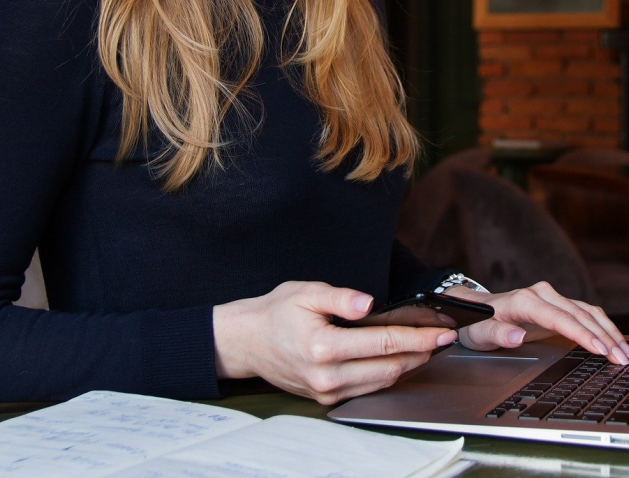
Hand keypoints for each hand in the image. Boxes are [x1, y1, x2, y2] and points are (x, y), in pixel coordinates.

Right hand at [213, 281, 456, 404]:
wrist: (247, 340)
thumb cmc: (276, 312)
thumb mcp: (305, 292)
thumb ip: (339, 297)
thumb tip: (367, 302)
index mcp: (323, 347)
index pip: (384, 343)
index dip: (418, 337)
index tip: (441, 331)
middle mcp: (327, 375)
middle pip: (389, 367)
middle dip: (421, 353)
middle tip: (443, 338)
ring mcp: (327, 392)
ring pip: (382, 383)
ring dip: (409, 366)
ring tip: (427, 348)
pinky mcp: (326, 399)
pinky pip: (367, 389)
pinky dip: (388, 375)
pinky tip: (399, 360)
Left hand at [451, 281, 628, 364]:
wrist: (474, 309)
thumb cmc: (476, 322)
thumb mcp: (478, 332)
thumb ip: (497, 333)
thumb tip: (517, 336)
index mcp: (523, 300)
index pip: (559, 318)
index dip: (582, 334)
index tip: (601, 350)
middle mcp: (540, 294)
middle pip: (579, 315)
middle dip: (604, 337)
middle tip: (622, 360)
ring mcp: (550, 297)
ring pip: (587, 312)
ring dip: (608, 332)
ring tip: (625, 354)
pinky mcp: (557, 304)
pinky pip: (585, 313)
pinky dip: (603, 326)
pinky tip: (616, 341)